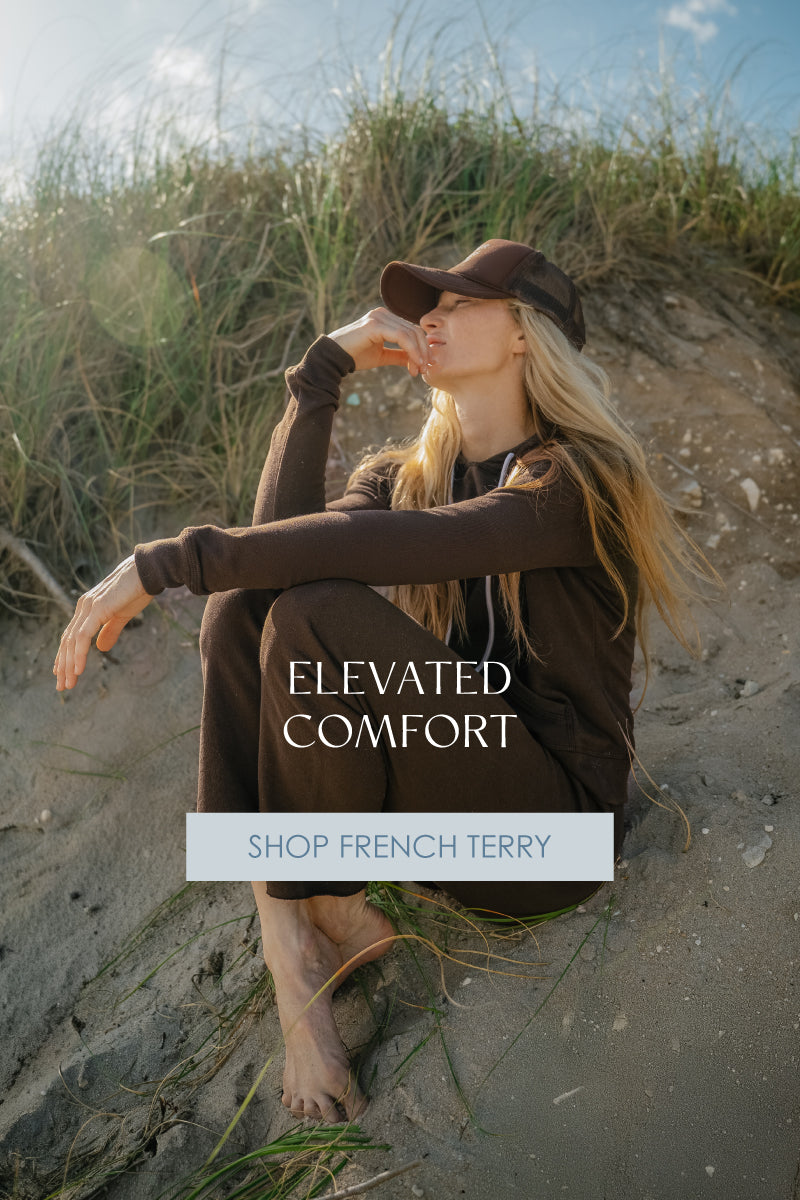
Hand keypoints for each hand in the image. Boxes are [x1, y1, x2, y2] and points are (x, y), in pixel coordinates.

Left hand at [53, 554, 152, 690]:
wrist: (148, 572)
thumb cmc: (137, 591)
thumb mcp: (122, 616)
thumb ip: (110, 631)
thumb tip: (100, 648)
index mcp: (88, 609)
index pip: (71, 637)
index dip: (65, 656)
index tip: (62, 673)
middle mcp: (83, 608)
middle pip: (67, 641)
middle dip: (63, 665)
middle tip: (62, 686)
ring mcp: (88, 608)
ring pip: (72, 642)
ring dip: (68, 664)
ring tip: (68, 683)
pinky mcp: (97, 609)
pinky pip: (83, 636)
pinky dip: (79, 654)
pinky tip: (78, 669)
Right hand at [328, 308, 429, 376]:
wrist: (334, 358)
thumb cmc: (355, 356)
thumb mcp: (382, 356)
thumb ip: (399, 355)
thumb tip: (417, 360)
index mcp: (386, 319)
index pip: (412, 330)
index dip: (422, 348)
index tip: (424, 367)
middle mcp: (383, 314)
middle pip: (414, 330)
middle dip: (423, 351)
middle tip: (425, 369)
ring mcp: (379, 317)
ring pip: (410, 333)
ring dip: (418, 353)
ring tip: (419, 370)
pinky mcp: (375, 324)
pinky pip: (401, 337)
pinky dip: (411, 351)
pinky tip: (413, 364)